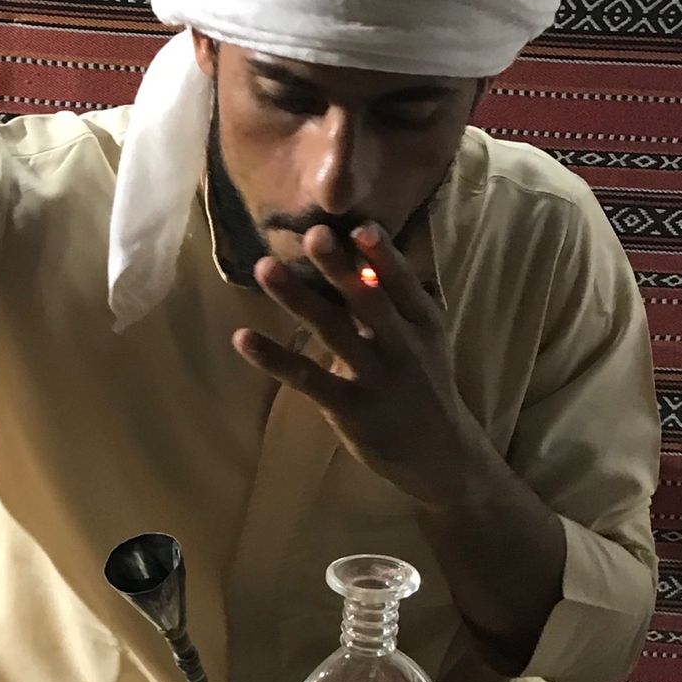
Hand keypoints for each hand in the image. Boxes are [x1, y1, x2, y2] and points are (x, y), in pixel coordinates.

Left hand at [232, 223, 478, 508]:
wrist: (439, 454)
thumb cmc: (422, 384)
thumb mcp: (424, 339)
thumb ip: (396, 301)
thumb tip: (361, 253)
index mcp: (423, 323)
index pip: (402, 283)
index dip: (382, 255)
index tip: (359, 226)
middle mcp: (403, 347)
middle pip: (368, 301)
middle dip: (339, 267)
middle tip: (312, 233)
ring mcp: (376, 379)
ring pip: (333, 333)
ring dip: (297, 299)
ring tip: (263, 268)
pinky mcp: (350, 409)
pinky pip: (307, 379)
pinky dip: (274, 358)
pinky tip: (242, 338)